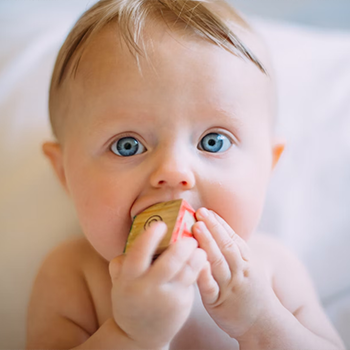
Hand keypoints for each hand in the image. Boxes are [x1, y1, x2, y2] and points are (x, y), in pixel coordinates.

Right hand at [109, 222, 206, 348]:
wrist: (139, 335)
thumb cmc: (130, 300)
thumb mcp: (119, 283)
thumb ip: (122, 263)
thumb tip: (132, 240)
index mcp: (129, 280)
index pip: (139, 254)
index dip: (150, 238)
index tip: (161, 225)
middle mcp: (148, 289)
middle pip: (170, 263)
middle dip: (182, 246)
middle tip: (189, 236)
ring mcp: (167, 298)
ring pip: (187, 272)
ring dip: (196, 256)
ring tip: (199, 248)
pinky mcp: (182, 304)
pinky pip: (192, 281)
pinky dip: (199, 267)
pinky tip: (201, 259)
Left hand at [193, 208, 274, 338]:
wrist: (264, 324)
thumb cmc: (251, 292)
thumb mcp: (249, 268)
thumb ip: (235, 251)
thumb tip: (217, 230)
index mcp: (246, 261)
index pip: (233, 238)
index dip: (220, 223)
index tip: (207, 210)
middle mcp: (239, 271)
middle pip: (226, 246)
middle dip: (213, 227)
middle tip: (200, 212)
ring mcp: (229, 287)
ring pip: (218, 262)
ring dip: (208, 243)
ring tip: (197, 227)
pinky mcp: (218, 302)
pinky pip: (210, 287)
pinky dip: (204, 274)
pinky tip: (196, 262)